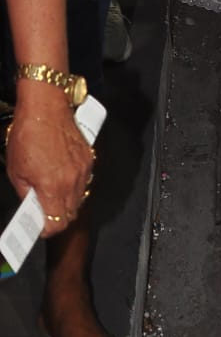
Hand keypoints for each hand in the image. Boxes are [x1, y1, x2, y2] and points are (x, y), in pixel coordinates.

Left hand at [6, 104, 93, 236]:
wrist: (46, 106)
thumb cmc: (28, 133)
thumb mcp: (16, 170)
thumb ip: (26, 193)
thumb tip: (31, 207)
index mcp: (52, 186)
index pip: (56, 223)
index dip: (46, 230)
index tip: (37, 227)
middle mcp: (72, 180)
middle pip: (70, 214)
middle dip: (56, 218)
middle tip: (42, 212)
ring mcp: (84, 169)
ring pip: (78, 199)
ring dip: (65, 202)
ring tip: (50, 193)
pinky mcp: (89, 158)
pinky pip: (84, 181)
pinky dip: (73, 185)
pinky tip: (60, 177)